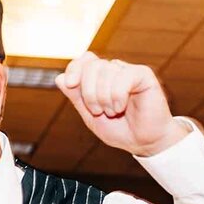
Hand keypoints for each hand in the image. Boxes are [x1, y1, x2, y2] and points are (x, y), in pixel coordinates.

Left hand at [55, 52, 187, 156]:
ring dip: (104, 98)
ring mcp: (129, 71)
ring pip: (106, 71)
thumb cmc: (120, 130)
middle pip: (92, 66)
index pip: (84, 61)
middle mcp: (115, 71)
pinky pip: (123, 77)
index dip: (74, 68)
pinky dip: (117, 96)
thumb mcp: (90, 116)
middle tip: (98, 111)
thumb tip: (59, 78)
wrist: (143, 142)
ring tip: (113, 112)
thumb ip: (77, 98)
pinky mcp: (143, 75)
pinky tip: (122, 107)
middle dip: (89, 92)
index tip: (70, 83)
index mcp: (101, 79)